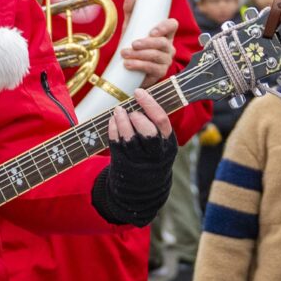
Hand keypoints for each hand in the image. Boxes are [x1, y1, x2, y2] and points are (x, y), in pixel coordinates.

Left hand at [91, 89, 177, 227]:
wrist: (143, 189)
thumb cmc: (152, 155)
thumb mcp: (161, 143)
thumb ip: (156, 124)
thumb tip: (143, 96)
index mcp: (168, 144)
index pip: (161, 120)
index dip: (149, 103)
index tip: (138, 91)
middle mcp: (155, 153)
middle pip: (148, 131)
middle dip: (137, 117)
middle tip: (131, 111)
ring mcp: (139, 160)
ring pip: (129, 138)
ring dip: (122, 120)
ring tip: (118, 110)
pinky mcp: (123, 163)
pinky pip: (116, 143)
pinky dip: (113, 129)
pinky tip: (113, 120)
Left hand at [116, 0, 179, 80]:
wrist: (129, 69)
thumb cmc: (134, 46)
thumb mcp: (131, 28)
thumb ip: (132, 12)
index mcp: (164, 33)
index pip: (172, 25)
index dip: (165, 27)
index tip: (152, 32)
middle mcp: (168, 47)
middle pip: (163, 43)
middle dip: (147, 43)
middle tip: (132, 44)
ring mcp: (166, 60)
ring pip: (157, 56)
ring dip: (139, 55)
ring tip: (124, 54)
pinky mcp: (160, 73)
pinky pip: (153, 69)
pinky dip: (139, 65)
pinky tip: (128, 64)